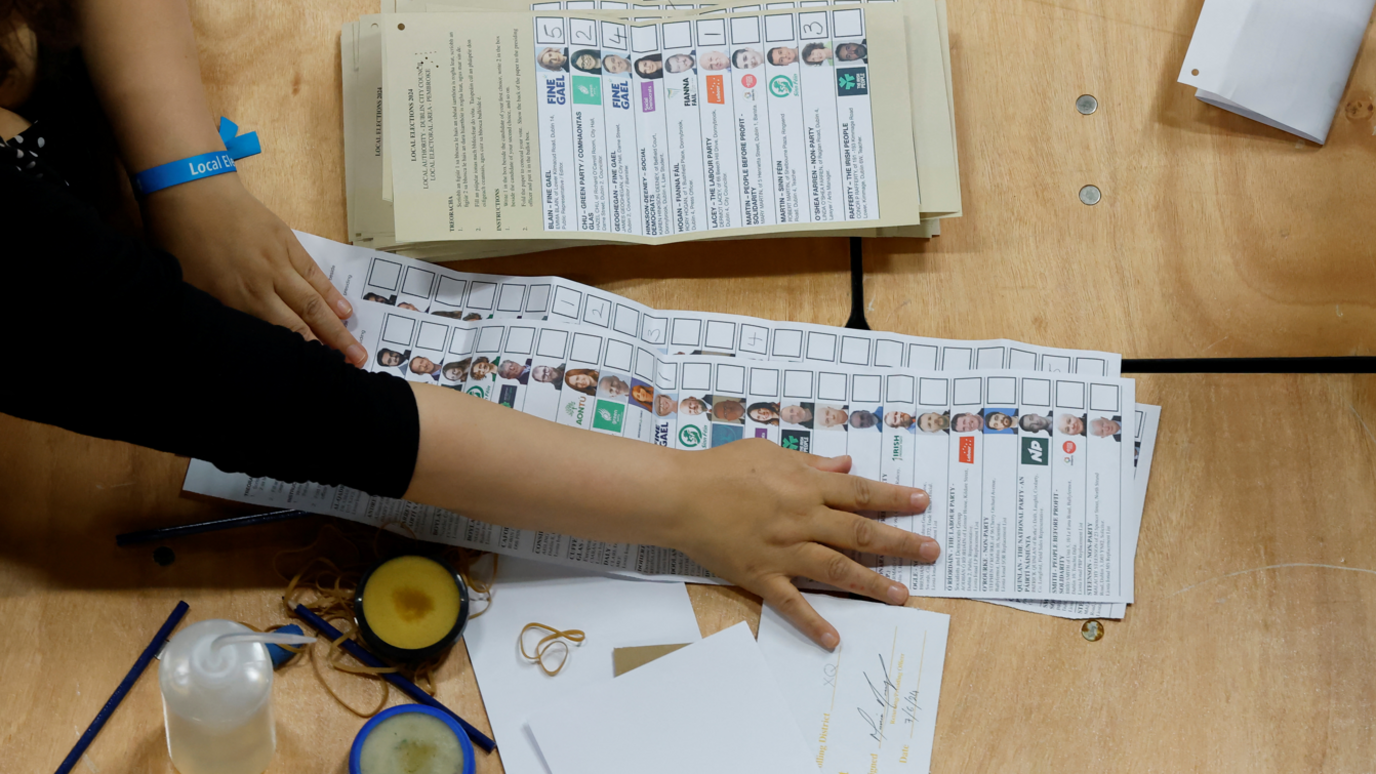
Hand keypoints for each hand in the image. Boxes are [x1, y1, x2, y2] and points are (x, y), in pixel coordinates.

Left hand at [142, 173, 365, 364]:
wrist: (192, 189)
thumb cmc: (179, 239)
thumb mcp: (186, 285)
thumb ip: (214, 312)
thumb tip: (230, 336)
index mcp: (237, 298)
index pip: (278, 333)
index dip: (301, 354)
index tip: (318, 373)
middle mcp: (264, 284)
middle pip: (305, 320)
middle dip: (332, 346)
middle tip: (355, 365)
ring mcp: (279, 261)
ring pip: (314, 299)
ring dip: (338, 325)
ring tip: (357, 348)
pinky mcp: (287, 241)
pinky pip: (314, 272)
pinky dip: (331, 292)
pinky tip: (344, 309)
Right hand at [667, 439, 939, 648]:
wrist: (678, 496)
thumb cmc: (720, 468)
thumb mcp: (769, 453)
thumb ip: (810, 463)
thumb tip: (846, 465)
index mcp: (805, 486)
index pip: (860, 492)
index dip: (894, 497)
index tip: (922, 502)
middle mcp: (802, 519)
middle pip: (861, 533)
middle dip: (900, 543)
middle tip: (931, 551)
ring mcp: (784, 551)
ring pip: (838, 569)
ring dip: (873, 583)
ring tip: (903, 595)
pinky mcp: (761, 576)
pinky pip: (792, 603)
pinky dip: (814, 622)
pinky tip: (834, 639)